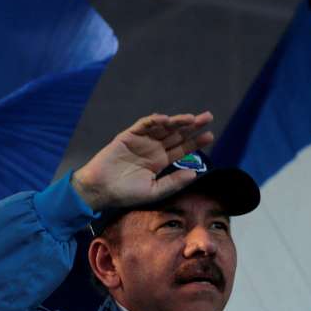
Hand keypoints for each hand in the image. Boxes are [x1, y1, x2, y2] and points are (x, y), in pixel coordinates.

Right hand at [72, 112, 215, 210]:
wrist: (101, 190)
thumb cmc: (126, 194)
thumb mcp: (154, 191)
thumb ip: (173, 182)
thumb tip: (195, 174)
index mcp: (160, 162)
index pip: (182, 149)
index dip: (196, 142)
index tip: (210, 136)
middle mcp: (153, 149)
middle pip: (176, 134)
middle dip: (192, 126)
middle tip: (208, 117)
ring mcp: (141, 141)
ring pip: (162, 127)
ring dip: (176, 121)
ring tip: (191, 118)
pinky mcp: (128, 136)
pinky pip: (142, 125)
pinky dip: (153, 121)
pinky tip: (165, 119)